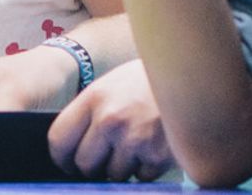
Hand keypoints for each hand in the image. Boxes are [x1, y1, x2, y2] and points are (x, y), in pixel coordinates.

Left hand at [46, 61, 172, 180]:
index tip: (68, 162)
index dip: (61, 157)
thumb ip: (90, 114)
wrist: (193, 75)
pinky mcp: (158, 156)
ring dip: (123, 166)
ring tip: (137, 144)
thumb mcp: (111, 86)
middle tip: (105, 158)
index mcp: (94, 98)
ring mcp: (134, 139)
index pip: (59, 139)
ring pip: (114, 174)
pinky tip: (154, 146)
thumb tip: (71, 150)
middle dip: (93, 166)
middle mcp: (110, 119)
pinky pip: (141, 176)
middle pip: (84, 164)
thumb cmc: (147, 82)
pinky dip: (146, 168)